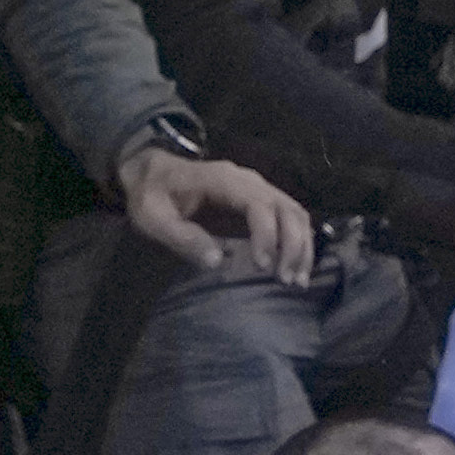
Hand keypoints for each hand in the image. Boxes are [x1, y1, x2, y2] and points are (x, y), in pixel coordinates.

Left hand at [119, 142, 320, 284]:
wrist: (153, 173)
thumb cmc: (152, 195)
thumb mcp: (153, 216)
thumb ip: (181, 236)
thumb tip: (216, 261)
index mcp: (223, 180)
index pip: (258, 204)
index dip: (266, 235)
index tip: (262, 266)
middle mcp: (248, 181)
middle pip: (286, 208)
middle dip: (292, 245)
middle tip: (286, 281)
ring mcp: (258, 190)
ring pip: (295, 213)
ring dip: (301, 246)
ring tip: (297, 280)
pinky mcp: (261, 203)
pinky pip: (290, 218)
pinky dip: (299, 242)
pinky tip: (296, 268)